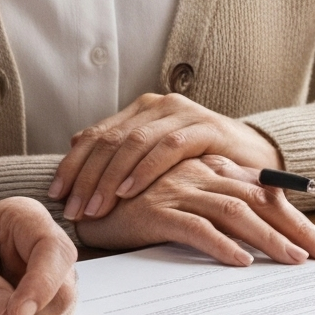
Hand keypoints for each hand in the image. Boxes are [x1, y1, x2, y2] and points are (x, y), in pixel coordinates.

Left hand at [49, 92, 281, 222]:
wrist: (258, 158)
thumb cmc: (203, 164)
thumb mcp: (158, 160)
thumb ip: (122, 152)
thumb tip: (75, 147)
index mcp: (142, 110)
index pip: (97, 135)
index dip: (73, 164)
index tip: (57, 194)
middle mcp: (159, 105)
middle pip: (110, 140)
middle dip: (87, 177)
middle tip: (72, 209)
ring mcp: (183, 113)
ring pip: (134, 143)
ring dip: (110, 178)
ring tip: (95, 207)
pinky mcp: (206, 127)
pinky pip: (168, 147)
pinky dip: (145, 170)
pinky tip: (129, 192)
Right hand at [73, 155, 314, 266]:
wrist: (83, 197)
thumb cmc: (132, 202)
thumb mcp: (180, 200)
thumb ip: (213, 209)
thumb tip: (253, 238)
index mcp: (207, 169)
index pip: (262, 194)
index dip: (294, 218)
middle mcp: (198, 175)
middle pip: (257, 201)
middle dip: (294, 229)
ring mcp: (178, 190)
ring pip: (234, 213)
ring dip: (267, 238)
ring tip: (293, 261)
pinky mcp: (156, 210)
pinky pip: (195, 228)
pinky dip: (221, 245)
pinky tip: (241, 263)